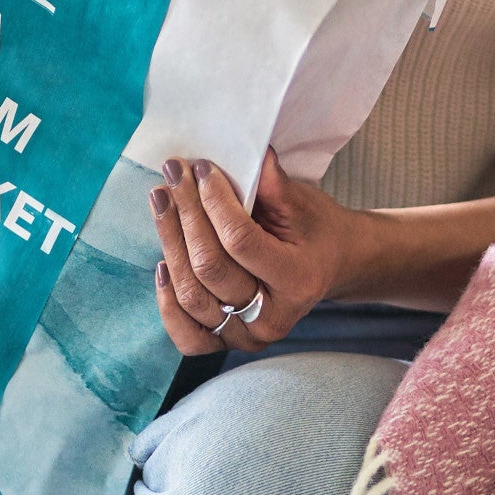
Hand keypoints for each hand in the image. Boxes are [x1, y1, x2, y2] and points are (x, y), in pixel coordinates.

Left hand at [151, 149, 355, 355]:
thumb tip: (247, 152)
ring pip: (192, 296)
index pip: (240, 240)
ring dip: (169, 244)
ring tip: (161, 203)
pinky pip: (187, 336)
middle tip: (173, 173)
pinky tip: (161, 265)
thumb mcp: (303, 203)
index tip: (201, 167)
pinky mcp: (229, 343)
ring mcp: (248, 337)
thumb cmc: (315, 230)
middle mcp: (272, 317)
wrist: (333, 265)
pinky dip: (168, 304)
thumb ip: (273, 184)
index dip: (214, 201)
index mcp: (296, 279)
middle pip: (210, 267)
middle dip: (186, 214)